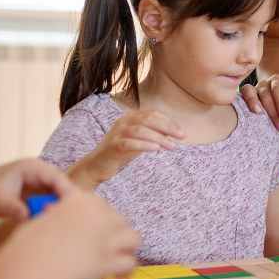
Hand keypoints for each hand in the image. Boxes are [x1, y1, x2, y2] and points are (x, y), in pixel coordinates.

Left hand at [0, 158, 78, 234]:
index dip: (68, 192)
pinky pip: (50, 205)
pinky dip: (53, 214)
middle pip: (62, 187)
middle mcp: (38, 175)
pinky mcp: (36, 197)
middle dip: (69, 202)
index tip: (75, 208)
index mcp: (31, 167)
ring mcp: (38, 186)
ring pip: (58, 197)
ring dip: (61, 209)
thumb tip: (26, 217)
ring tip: (68, 226)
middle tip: (78, 221)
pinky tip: (55, 227)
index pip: (57, 177)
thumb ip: (12, 208)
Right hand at [70, 108, 184, 189]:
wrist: (97, 166)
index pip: (152, 113)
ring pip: (140, 130)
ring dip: (159, 138)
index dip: (168, 121)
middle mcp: (123, 123)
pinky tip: (156, 149)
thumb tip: (173, 130)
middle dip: (167, 127)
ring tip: (173, 147)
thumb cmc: (120, 152)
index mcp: (130, 118)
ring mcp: (116, 134)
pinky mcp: (112, 147)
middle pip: (147, 119)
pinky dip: (144, 145)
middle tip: (182, 136)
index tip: (181, 132)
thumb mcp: (139, 140)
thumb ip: (153, 133)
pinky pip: (129, 143)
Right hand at [240, 75, 278, 134]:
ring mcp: (253, 90)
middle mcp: (265, 84)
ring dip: (254, 103)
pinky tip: (246, 112)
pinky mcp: (244, 97)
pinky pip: (241, 95)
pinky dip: (244, 101)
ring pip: (251, 92)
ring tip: (258, 113)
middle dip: (274, 112)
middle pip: (266, 95)